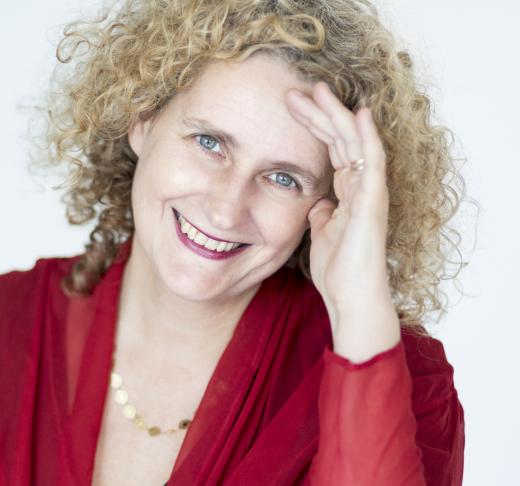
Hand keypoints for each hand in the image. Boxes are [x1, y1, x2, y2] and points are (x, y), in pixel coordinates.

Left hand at [286, 82, 399, 360]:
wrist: (349, 298)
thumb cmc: (337, 270)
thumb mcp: (320, 233)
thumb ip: (321, 213)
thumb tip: (317, 201)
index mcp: (346, 192)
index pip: (330, 149)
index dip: (313, 126)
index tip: (291, 107)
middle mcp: (360, 187)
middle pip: (340, 140)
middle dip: (319, 113)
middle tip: (295, 91)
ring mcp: (369, 193)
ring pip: (355, 143)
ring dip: (336, 115)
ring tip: (317, 89)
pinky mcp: (373, 203)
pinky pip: (373, 163)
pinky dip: (367, 138)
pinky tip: (358, 114)